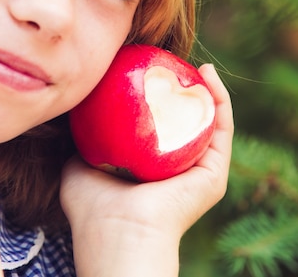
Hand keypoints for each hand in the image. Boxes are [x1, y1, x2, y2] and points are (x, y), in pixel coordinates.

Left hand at [60, 63, 232, 275]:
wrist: (116, 232)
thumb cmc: (93, 208)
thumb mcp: (79, 165)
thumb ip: (82, 142)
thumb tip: (78, 115)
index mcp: (153, 172)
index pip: (162, 130)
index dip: (161, 101)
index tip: (153, 72)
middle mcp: (180, 172)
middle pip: (189, 124)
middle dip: (188, 93)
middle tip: (178, 65)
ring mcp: (200, 174)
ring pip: (210, 123)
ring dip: (208, 91)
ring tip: (199, 65)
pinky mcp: (215, 174)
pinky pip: (220, 129)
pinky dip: (218, 99)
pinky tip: (207, 75)